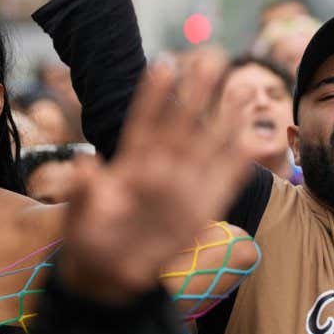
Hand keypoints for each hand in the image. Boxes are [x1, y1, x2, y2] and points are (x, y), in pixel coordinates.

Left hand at [59, 51, 247, 303]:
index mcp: (129, 163)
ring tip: (244, 88)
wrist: (110, 275)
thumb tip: (83, 164)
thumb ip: (82, 191)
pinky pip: (226, 179)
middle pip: (183, 122)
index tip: (164, 64)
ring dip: (226, 117)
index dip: (154, 95)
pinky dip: (241, 161)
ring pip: (209, 143)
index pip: (144, 122)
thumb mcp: (77, 217)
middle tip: (213, 57)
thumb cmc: (89, 241)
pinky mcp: (203, 208)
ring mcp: (184, 186)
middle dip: (198, 91)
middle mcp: (161, 168)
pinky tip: (255, 139)